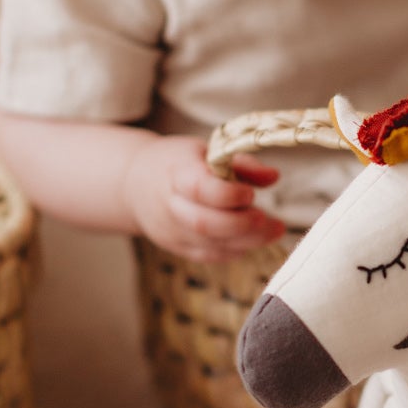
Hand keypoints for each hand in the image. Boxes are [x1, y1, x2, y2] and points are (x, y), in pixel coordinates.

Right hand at [123, 136, 284, 259]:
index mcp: (176, 174)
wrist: (134, 184)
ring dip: (248, 241)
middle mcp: (171, 206)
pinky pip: (209, 255)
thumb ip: (241, 164)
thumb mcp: (205, 151)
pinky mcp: (178, 247)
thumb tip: (274, 177)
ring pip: (211, 245)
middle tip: (272, 221)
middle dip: (244, 225)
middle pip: (205, 223)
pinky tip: (251, 239)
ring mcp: (172, 231)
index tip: (251, 193)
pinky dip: (235, 250)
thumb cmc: (177, 163)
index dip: (229, 195)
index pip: (200, 189)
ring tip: (273, 230)